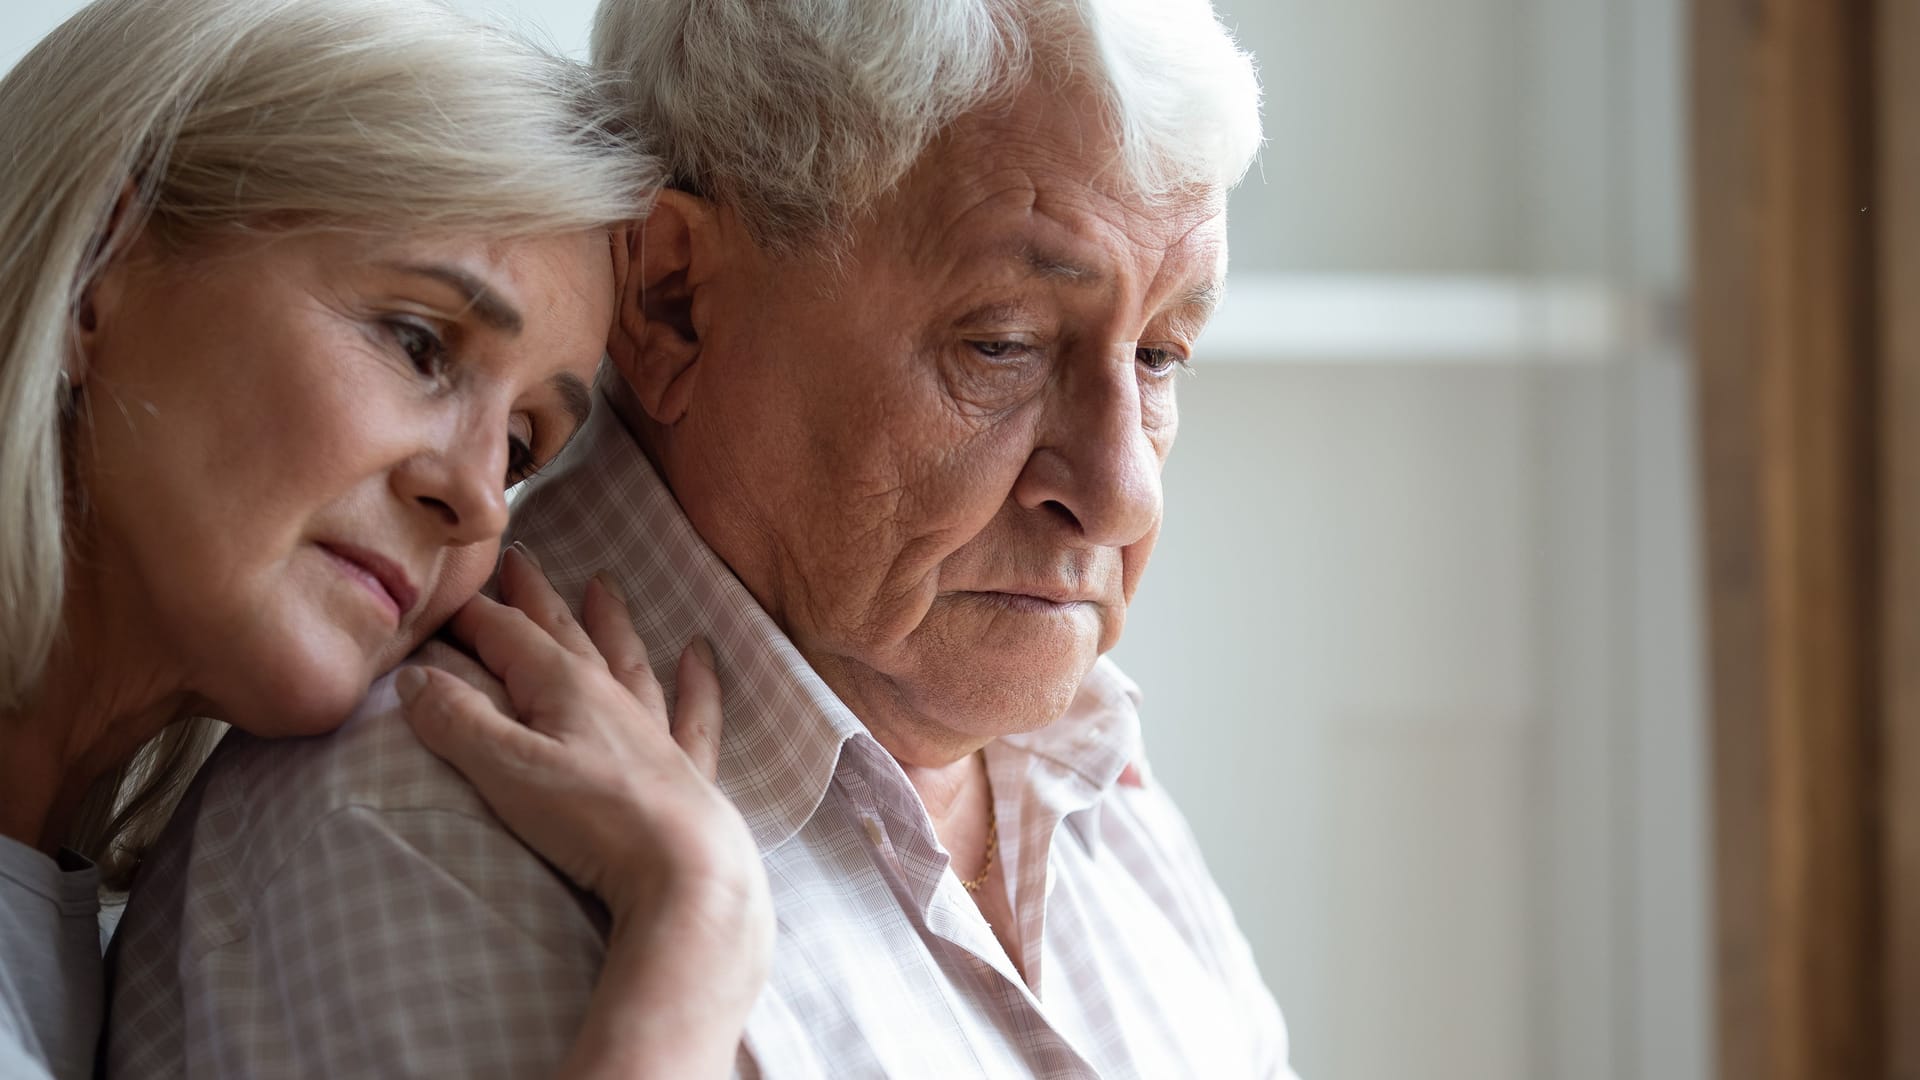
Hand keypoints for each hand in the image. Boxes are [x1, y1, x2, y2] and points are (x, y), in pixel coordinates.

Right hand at [396, 544, 767, 941]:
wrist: (684, 869)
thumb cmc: (593, 819)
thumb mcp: (507, 770)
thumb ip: (459, 721)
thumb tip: (416, 676)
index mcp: (565, 687)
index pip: (509, 635)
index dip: (473, 614)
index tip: (445, 595)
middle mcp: (611, 697)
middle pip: (567, 634)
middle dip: (537, 598)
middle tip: (521, 560)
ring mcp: (652, 731)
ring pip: (627, 660)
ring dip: (611, 622)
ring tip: (603, 584)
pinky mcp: (684, 770)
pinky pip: (693, 712)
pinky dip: (697, 681)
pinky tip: (701, 654)